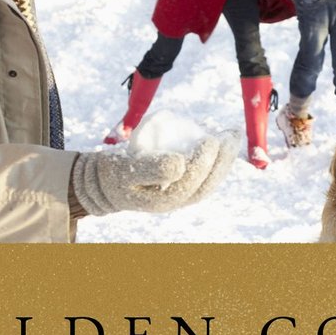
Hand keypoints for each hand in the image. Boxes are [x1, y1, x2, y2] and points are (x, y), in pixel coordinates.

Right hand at [70, 132, 236, 215]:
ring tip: (232, 135)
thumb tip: (180, 164)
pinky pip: (203, 174)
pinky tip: (220, 141)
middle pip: (207, 182)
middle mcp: (177, 200)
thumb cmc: (113, 173)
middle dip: (223, 158)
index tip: (210, 138)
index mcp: (165, 200)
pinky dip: (215, 159)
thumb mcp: (126, 169)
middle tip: (231, 134)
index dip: (204, 160)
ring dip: (224, 158)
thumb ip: (151, 168)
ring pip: (209, 179)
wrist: (103, 184)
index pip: (192, 181)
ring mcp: (181, 194)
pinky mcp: (181, 185)